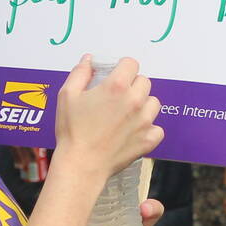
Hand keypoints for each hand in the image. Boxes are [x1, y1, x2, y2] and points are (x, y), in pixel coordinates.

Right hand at [54, 56, 162, 181]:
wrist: (81, 165)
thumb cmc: (72, 131)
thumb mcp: (67, 95)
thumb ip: (80, 73)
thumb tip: (89, 60)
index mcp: (117, 86)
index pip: (131, 64)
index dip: (122, 67)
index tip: (115, 76)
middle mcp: (135, 101)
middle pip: (144, 81)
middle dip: (132, 85)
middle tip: (117, 97)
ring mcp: (145, 121)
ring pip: (153, 102)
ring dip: (143, 104)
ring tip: (127, 114)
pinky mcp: (149, 139)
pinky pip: (157, 128)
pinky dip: (149, 128)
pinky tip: (134, 131)